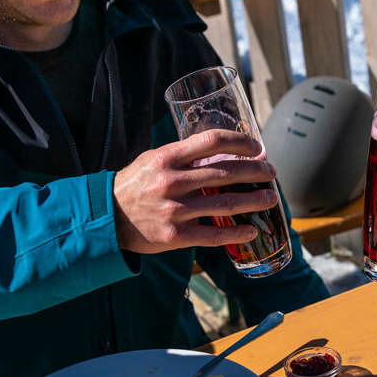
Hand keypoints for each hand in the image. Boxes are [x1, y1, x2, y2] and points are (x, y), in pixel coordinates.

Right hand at [113, 129, 277, 252]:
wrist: (105, 219)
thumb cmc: (135, 185)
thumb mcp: (153, 161)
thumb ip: (183, 157)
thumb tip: (221, 151)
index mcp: (167, 158)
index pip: (212, 141)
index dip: (240, 142)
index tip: (257, 148)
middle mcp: (172, 182)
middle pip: (225, 172)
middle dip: (255, 172)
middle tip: (271, 172)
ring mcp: (174, 210)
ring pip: (224, 204)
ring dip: (253, 201)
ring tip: (271, 199)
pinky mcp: (174, 236)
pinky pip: (213, 235)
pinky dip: (236, 234)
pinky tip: (251, 231)